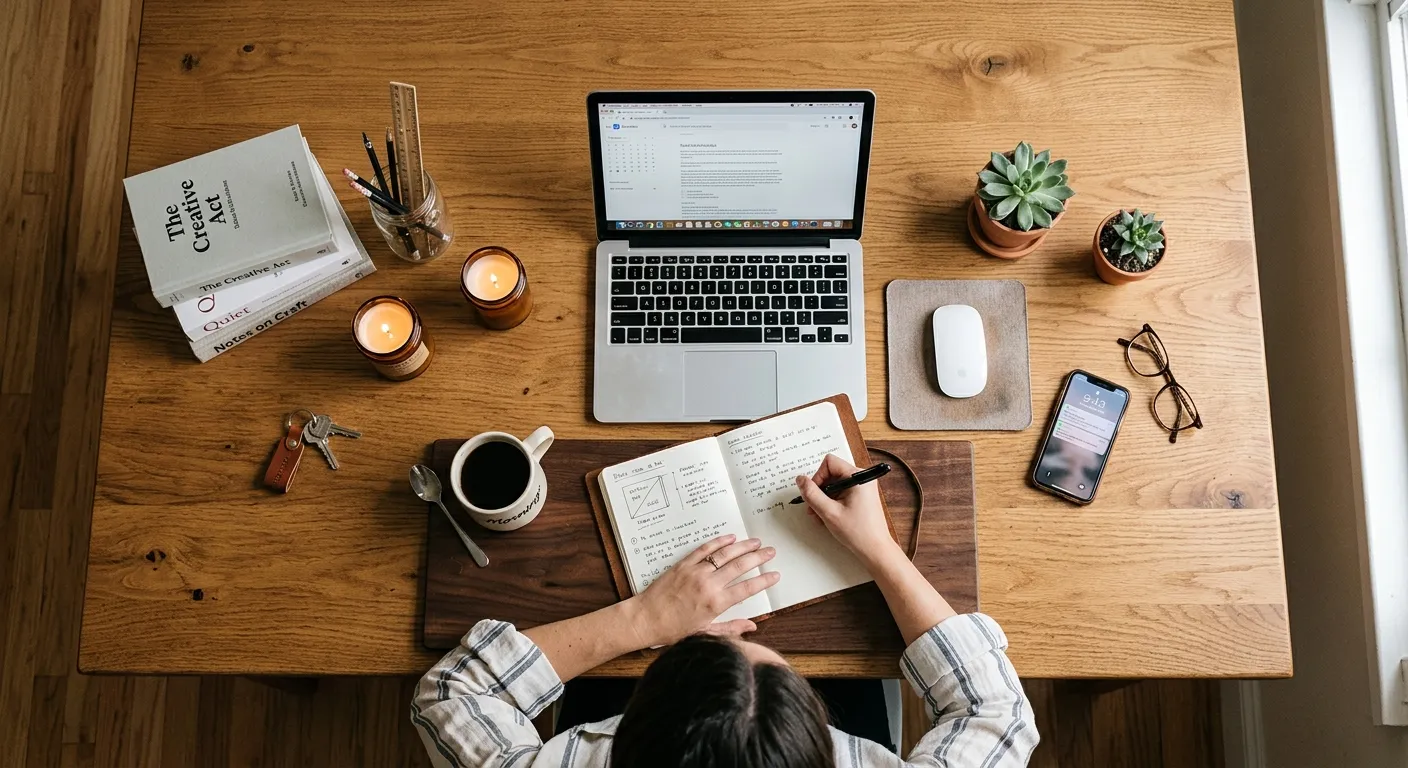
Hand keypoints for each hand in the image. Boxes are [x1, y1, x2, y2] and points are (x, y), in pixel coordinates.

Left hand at [625, 534, 778, 648]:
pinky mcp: (684, 564)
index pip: (747, 588)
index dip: (764, 580)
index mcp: (716, 603)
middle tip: (770, 551)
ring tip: (756, 542)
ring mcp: (696, 572)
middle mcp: (708, 584)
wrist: (645, 619)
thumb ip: (730, 628)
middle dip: (758, 557)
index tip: (775, 575)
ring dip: (743, 546)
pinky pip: (705, 549)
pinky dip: (719, 542)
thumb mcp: (705, 633)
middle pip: (740, 566)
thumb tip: (752, 626)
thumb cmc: (673, 630)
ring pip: (725, 554)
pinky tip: (730, 538)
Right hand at [796, 454, 902, 566]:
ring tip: (820, 516)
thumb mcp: (829, 512)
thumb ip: (812, 494)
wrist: (875, 550)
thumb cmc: (858, 532)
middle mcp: (862, 479)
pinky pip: (841, 493)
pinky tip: (828, 517)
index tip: (814, 494)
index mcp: (858, 477)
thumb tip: (800, 479)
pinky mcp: (861, 497)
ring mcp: (863, 488)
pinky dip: (832, 503)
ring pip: (834, 485)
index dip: (817, 477)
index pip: (830, 463)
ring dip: (824, 499)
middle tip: (813, 508)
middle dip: (819, 490)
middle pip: (831, 474)